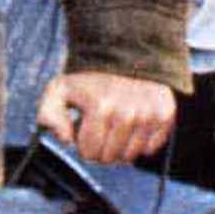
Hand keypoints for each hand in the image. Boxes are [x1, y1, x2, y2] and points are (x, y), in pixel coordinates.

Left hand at [36, 71, 176, 163]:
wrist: (125, 55)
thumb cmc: (88, 79)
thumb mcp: (59, 91)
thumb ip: (49, 116)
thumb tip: (65, 140)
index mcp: (100, 108)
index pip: (89, 153)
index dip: (83, 143)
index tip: (85, 127)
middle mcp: (128, 114)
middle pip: (110, 158)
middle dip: (100, 146)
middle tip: (100, 126)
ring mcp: (149, 115)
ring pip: (130, 156)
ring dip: (120, 146)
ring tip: (115, 123)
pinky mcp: (165, 115)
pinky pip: (150, 149)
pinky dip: (139, 142)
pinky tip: (132, 124)